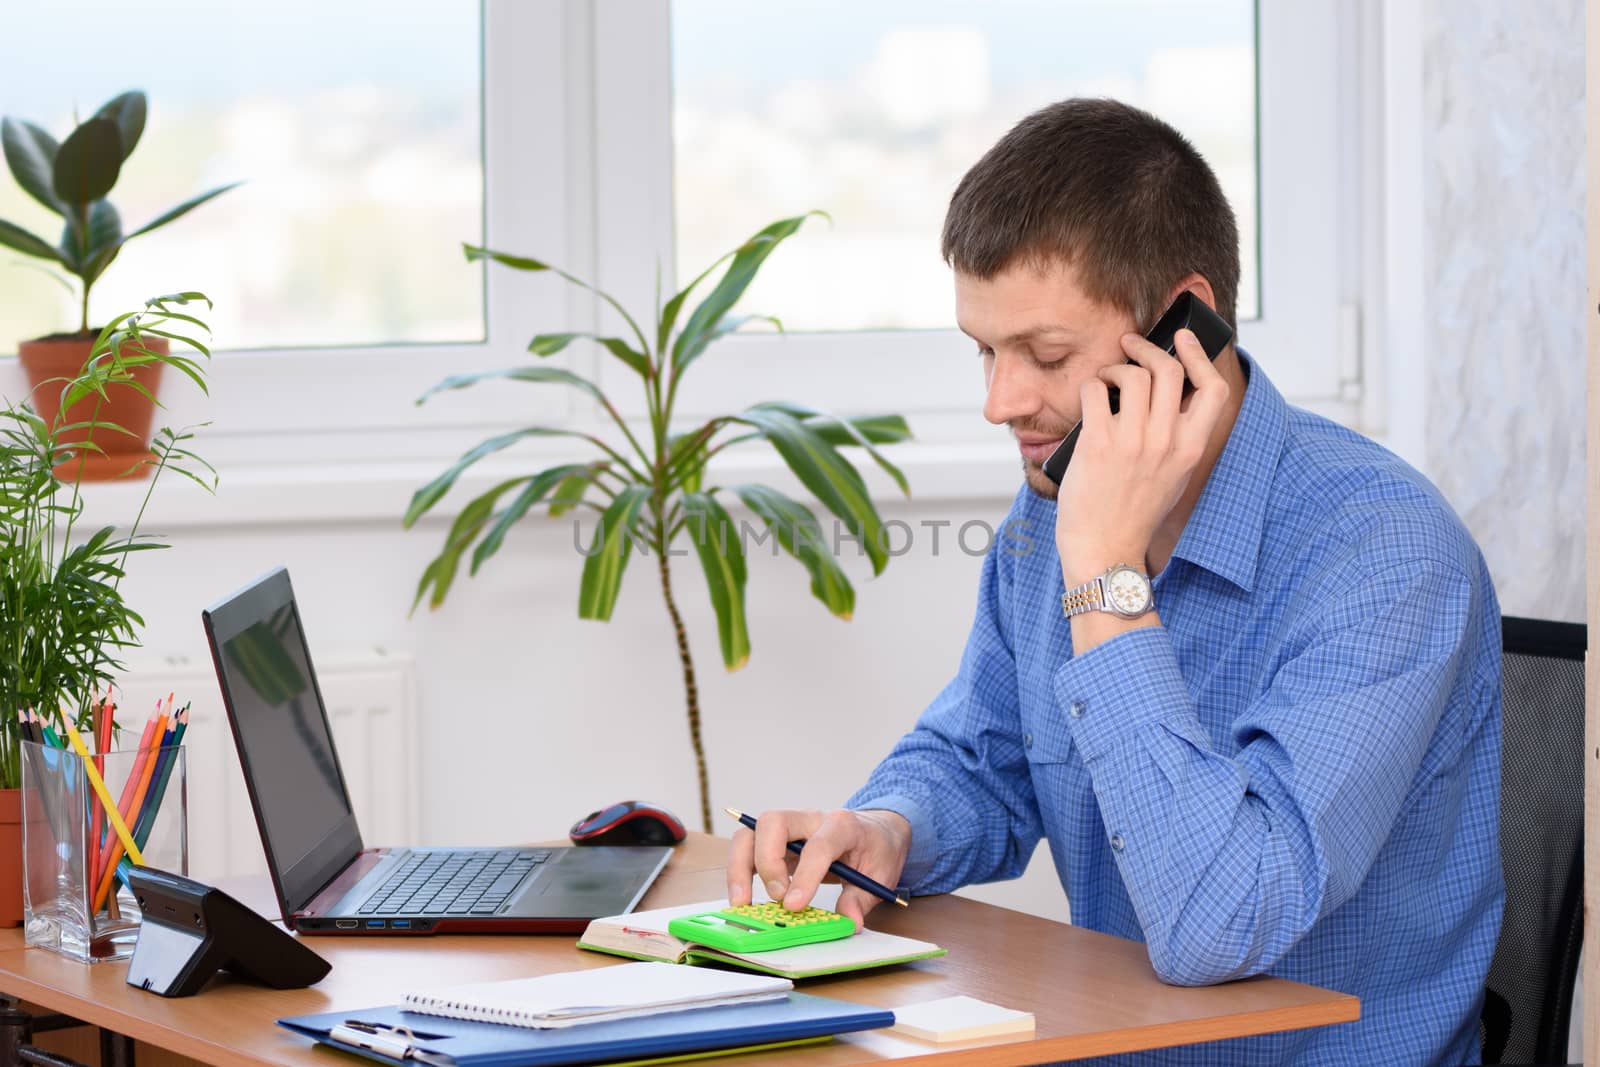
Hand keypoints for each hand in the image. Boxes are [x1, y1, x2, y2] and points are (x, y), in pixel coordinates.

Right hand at [726, 808, 911, 927]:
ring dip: (740, 867)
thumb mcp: (881, 875)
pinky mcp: (775, 841)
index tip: (794, 906)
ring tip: (743, 902)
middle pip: (772, 822)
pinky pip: (747, 848)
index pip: (817, 844)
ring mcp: (789, 828)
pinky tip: (743, 898)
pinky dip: (739, 872)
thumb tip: (848, 921)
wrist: (876, 831)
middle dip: (767, 862)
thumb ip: (862, 898)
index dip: (805, 875)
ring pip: (750, 832)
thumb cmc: (877, 849)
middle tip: (776, 898)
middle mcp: (810, 819)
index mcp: (842, 825)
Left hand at [1055, 327, 1229, 582]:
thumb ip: (1177, 437)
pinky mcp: (1098, 443)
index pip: (1212, 389)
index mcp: (1191, 449)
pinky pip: (1096, 391)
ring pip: (1133, 375)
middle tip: (1130, 345)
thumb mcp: (1173, 475)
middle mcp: (1167, 442)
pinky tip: (1090, 396)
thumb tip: (1166, 393)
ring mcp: (1133, 441)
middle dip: (1147, 348)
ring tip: (1107, 379)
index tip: (1181, 338)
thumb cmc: (1135, 512)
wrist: (1105, 548)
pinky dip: (1091, 385)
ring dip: (1116, 368)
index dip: (1198, 355)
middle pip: (1168, 370)